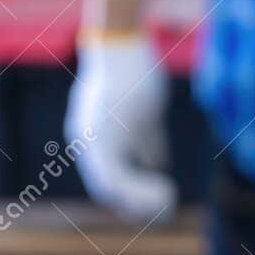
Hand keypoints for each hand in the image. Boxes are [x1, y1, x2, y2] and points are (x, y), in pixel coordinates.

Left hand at [66, 34, 176, 220]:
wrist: (122, 45)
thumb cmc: (137, 74)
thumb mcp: (145, 115)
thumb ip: (147, 142)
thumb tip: (156, 165)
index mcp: (93, 136)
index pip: (109, 180)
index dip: (135, 197)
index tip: (163, 202)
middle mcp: (85, 141)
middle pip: (107, 191)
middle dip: (139, 206)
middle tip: (169, 208)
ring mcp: (90, 140)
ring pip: (110, 189)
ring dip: (140, 202)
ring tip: (169, 199)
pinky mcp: (100, 137)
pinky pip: (116, 178)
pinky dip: (140, 191)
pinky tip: (165, 189)